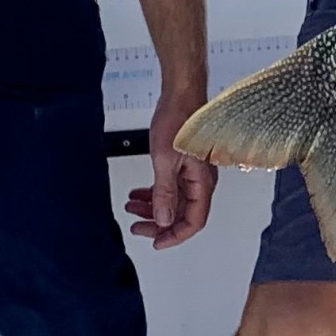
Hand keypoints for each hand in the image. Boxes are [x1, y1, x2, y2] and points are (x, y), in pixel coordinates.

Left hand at [123, 91, 217, 247]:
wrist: (180, 94)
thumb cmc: (179, 119)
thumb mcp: (165, 160)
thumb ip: (165, 192)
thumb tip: (163, 219)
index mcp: (202, 182)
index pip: (193, 220)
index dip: (175, 235)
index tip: (156, 242)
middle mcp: (200, 180)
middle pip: (182, 214)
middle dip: (159, 224)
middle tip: (138, 228)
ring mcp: (192, 173)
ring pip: (174, 201)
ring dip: (153, 208)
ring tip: (132, 209)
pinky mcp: (183, 163)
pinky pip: (170, 187)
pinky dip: (154, 193)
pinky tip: (138, 193)